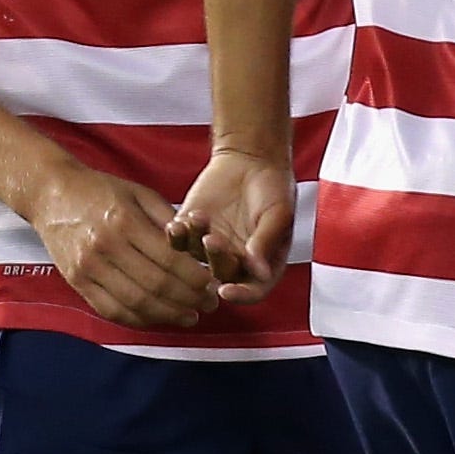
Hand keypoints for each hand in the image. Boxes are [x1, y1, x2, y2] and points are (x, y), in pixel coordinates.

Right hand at [26, 161, 219, 327]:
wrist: (51, 194)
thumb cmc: (101, 189)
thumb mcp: (140, 193)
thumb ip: (168, 219)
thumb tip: (195, 246)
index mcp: (125, 222)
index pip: (168, 259)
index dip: (194, 277)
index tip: (213, 284)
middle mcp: (105, 248)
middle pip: (154, 285)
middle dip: (188, 299)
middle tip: (209, 304)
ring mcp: (88, 269)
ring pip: (134, 303)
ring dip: (166, 315)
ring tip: (190, 316)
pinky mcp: (76, 282)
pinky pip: (110, 310)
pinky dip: (137, 319)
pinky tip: (157, 318)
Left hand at [169, 148, 296, 304]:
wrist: (251, 157)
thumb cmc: (272, 185)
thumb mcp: (278, 212)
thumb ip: (267, 241)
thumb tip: (259, 271)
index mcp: (263, 261)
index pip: (254, 290)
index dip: (241, 296)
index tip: (226, 291)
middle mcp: (236, 259)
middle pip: (222, 276)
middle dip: (216, 260)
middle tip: (214, 239)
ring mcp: (211, 246)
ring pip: (197, 260)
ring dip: (196, 243)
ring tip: (200, 218)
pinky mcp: (192, 230)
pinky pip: (178, 243)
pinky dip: (175, 236)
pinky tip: (180, 222)